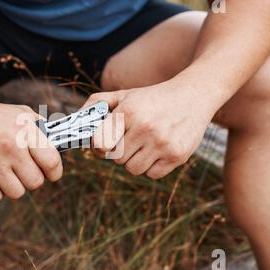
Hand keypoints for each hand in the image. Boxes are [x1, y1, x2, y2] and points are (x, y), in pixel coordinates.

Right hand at [0, 90, 62, 201]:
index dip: (55, 172)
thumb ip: (40, 129)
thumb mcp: (21, 113)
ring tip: (7, 175)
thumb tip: (59, 144)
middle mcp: (10, 148)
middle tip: (24, 172)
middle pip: (35, 183)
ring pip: (17, 193)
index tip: (51, 173)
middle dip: (32, 179)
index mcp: (25, 132)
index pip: (52, 162)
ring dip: (14, 186)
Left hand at [84, 80, 216, 178]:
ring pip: (132, 169)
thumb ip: (97, 103)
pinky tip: (157, 150)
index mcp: (128, 112)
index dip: (98, 147)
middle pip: (115, 158)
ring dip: (133, 160)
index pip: (100, 144)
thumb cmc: (152, 98)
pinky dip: (150, 166)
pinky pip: (151, 175)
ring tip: (143, 145)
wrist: (193, 96)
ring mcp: (163, 143)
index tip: (103, 144)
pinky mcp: (177, 156)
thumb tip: (76, 121)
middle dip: (118, 152)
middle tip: (128, 140)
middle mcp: (145, 128)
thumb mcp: (125, 95)